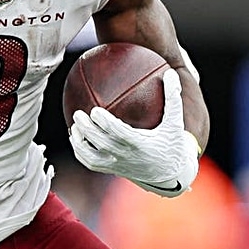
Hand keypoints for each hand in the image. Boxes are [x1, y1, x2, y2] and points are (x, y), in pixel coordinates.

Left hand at [68, 67, 198, 196]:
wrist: (170, 174)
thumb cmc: (171, 143)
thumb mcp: (175, 122)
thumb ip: (172, 98)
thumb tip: (170, 73)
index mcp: (140, 144)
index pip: (118, 133)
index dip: (105, 123)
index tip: (95, 110)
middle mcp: (126, 155)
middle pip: (101, 143)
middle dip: (87, 130)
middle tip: (78, 114)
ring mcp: (117, 165)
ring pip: (92, 157)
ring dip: (79, 143)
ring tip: (73, 126)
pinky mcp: (112, 170)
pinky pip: (91, 163)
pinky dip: (80, 152)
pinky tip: (75, 138)